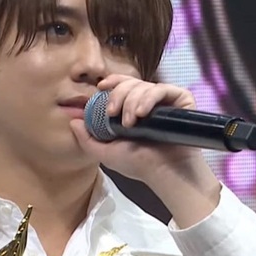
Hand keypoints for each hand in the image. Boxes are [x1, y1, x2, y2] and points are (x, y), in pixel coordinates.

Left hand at [70, 74, 221, 226]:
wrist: (164, 173)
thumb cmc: (138, 164)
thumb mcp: (105, 153)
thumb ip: (86, 139)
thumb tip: (73, 121)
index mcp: (132, 109)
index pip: (122, 85)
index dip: (112, 82)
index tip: (101, 87)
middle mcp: (149, 102)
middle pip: (130, 83)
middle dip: (118, 95)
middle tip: (113, 114)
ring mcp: (165, 101)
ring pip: (144, 86)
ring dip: (132, 102)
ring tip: (131, 123)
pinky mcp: (181, 100)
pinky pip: (163, 89)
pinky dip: (149, 98)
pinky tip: (143, 113)